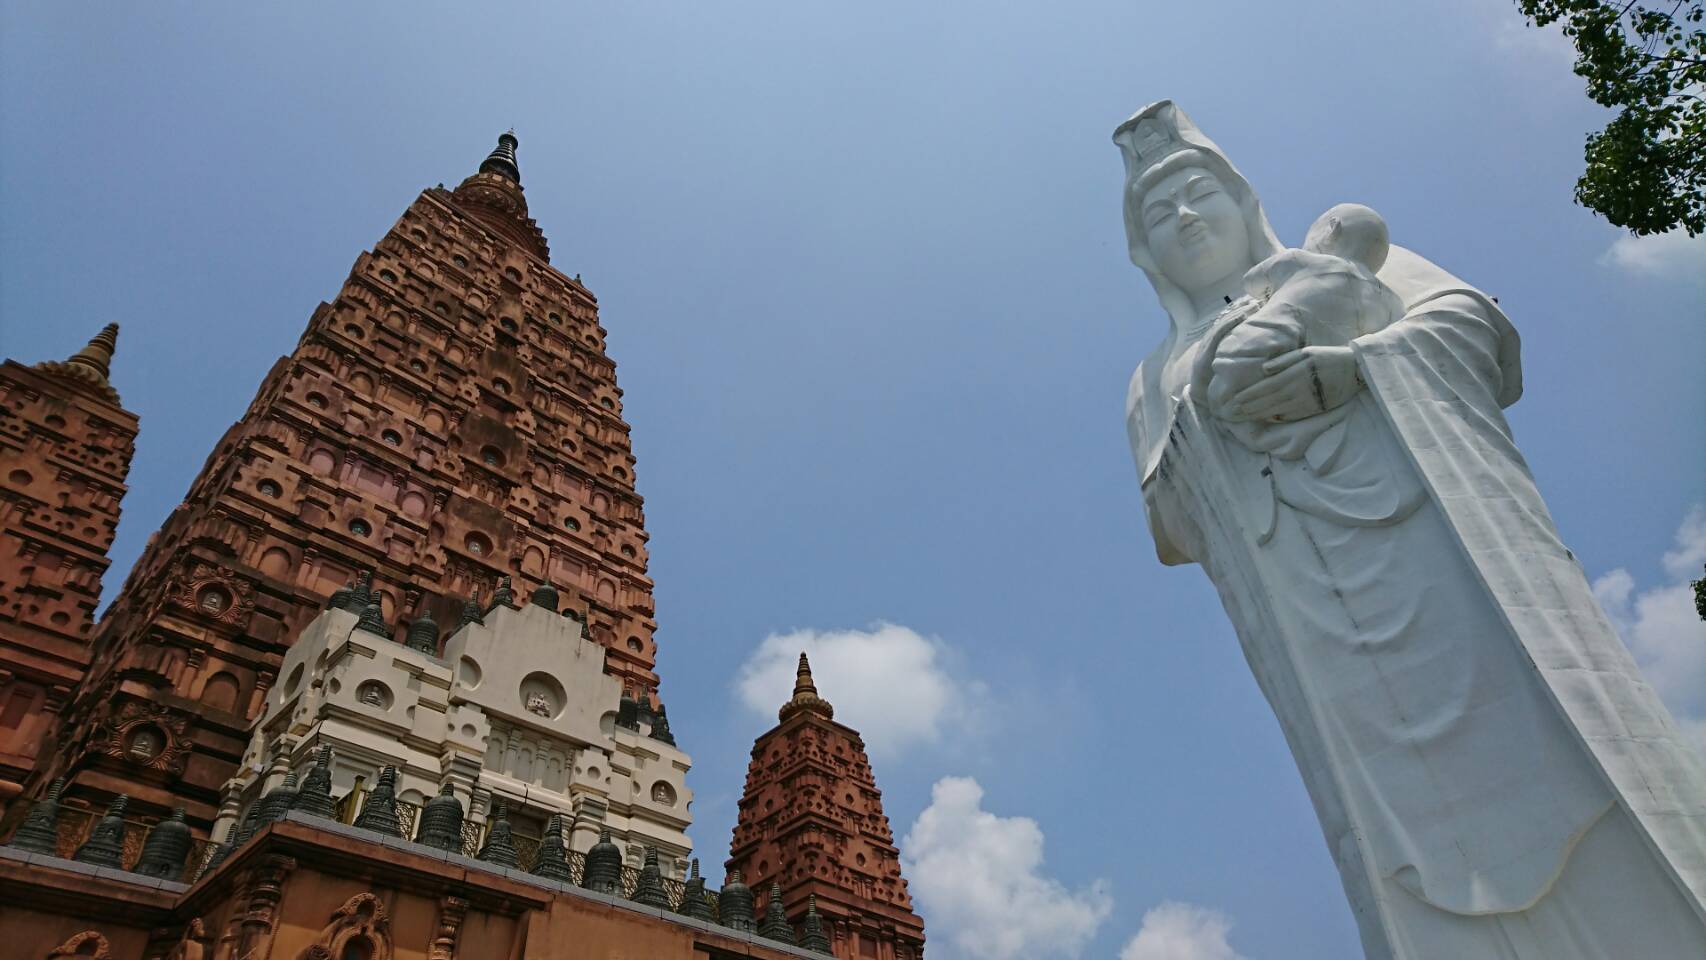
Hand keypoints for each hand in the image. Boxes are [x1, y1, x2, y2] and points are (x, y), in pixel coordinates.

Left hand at [1224, 346, 1361, 422]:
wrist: (1355, 369)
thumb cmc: (1327, 357)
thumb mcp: (1306, 352)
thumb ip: (1284, 361)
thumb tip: (1263, 369)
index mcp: (1293, 374)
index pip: (1265, 387)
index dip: (1248, 395)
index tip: (1234, 400)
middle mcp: (1297, 390)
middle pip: (1267, 401)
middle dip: (1248, 407)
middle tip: (1231, 413)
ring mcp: (1305, 401)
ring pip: (1277, 410)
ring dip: (1259, 414)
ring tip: (1244, 417)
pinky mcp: (1314, 409)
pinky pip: (1292, 415)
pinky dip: (1278, 418)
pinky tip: (1267, 419)